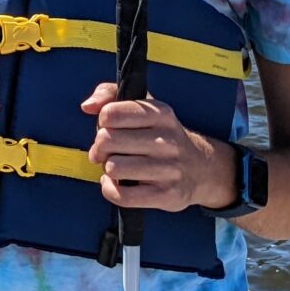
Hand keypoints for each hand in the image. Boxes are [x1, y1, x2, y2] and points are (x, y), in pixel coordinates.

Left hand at [82, 81, 230, 212]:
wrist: (201, 169)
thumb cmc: (160, 136)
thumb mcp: (143, 108)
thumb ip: (110, 95)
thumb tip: (88, 106)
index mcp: (160, 113)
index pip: (110, 113)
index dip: (101, 123)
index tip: (109, 129)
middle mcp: (167, 140)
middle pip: (107, 140)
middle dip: (99, 147)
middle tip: (107, 152)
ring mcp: (169, 169)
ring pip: (113, 167)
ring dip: (107, 169)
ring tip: (117, 166)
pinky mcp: (166, 195)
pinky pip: (122, 195)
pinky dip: (110, 190)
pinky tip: (117, 183)